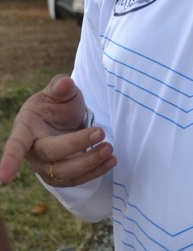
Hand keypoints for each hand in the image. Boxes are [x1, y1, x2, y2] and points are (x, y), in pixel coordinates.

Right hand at [0, 74, 115, 187]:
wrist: (65, 117)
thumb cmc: (57, 103)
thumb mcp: (60, 90)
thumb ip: (61, 86)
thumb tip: (65, 83)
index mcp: (25, 128)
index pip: (16, 145)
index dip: (9, 160)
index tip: (5, 177)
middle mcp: (33, 151)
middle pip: (51, 154)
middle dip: (77, 145)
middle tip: (101, 132)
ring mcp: (46, 166)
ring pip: (64, 173)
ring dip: (89, 163)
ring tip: (109, 149)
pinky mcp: (62, 175)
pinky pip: (77, 180)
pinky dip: (95, 172)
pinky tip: (110, 161)